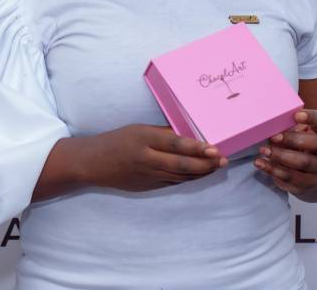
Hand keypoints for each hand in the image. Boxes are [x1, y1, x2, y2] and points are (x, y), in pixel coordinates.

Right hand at [87, 124, 227, 191]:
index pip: (174, 144)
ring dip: (201, 172)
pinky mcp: (148, 187)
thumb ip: (162, 133)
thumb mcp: (138, 130)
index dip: (196, 147)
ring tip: (217, 166)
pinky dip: (189, 178)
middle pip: (181, 164)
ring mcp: (147, 176)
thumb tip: (189, 133)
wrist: (93, 163)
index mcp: (143, 139)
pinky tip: (201, 173)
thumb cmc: (117, 140)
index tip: (214, 147)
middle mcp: (146, 159)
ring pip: (180, 176)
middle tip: (223, 159)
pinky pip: (173, 182)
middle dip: (205, 163)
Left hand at [253, 109, 316, 195]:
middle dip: (293, 139)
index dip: (311, 117)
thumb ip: (288, 124)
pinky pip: (290, 178)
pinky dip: (272, 170)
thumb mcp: (298, 131)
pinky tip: (260, 163)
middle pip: (316, 144)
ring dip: (280, 156)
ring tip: (264, 150)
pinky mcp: (306, 185)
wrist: (311, 172)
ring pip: (302, 163)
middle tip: (274, 137)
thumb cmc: (300, 144)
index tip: (296, 115)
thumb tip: (268, 121)